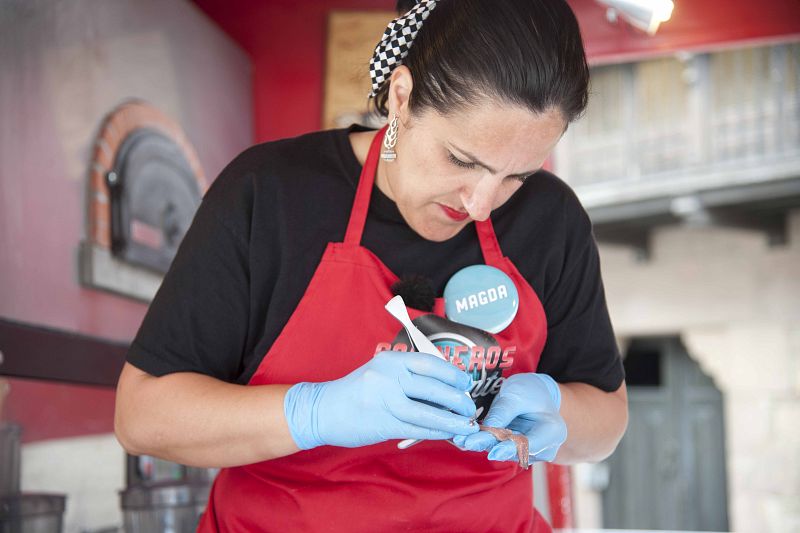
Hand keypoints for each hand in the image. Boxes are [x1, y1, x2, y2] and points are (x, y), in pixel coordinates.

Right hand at [284, 351, 478, 448]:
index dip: (453, 374)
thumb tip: (445, 388)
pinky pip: (417, 428)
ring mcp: (385, 400)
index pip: (430, 363)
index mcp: (391, 360)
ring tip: (467, 425)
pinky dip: (436, 431)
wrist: (322, 409)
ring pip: (428, 411)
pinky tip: (449, 433)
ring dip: (452, 420)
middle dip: (458, 399)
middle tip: (470, 407)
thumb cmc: (356, 391)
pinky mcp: (382, 423)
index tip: (465, 383)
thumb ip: (408, 376)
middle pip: (434, 388)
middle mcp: (389, 376)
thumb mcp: (380, 372)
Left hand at [453, 373, 565, 462]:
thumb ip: (502, 413)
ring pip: (503, 451)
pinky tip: (467, 438)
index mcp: (553, 431)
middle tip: (466, 442)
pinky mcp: (516, 452)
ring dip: (482, 444)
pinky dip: (484, 442)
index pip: (530, 444)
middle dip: (488, 445)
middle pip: (513, 450)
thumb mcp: (516, 394)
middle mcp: (545, 448)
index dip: (509, 448)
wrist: (535, 394)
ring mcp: (531, 453)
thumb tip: (484, 431)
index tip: (492, 452)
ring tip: (461, 439)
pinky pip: (499, 448)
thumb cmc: (530, 391)